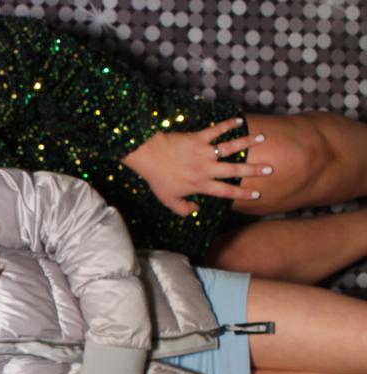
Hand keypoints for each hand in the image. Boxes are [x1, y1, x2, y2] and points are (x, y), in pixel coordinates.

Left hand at [120, 117, 272, 215]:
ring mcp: (203, 152)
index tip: (257, 194)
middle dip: (253, 170)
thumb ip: (183, 209)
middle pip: (234, 170)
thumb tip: (196, 210)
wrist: (149, 156)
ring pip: (229, 147)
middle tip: (270, 169)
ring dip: (247, 142)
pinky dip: (227, 124)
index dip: (243, 194)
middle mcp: (206, 169)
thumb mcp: (168, 200)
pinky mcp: (198, 138)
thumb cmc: (158, 179)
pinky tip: (239, 119)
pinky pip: (216, 130)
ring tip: (262, 138)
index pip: (226, 192)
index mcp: (200, 185)